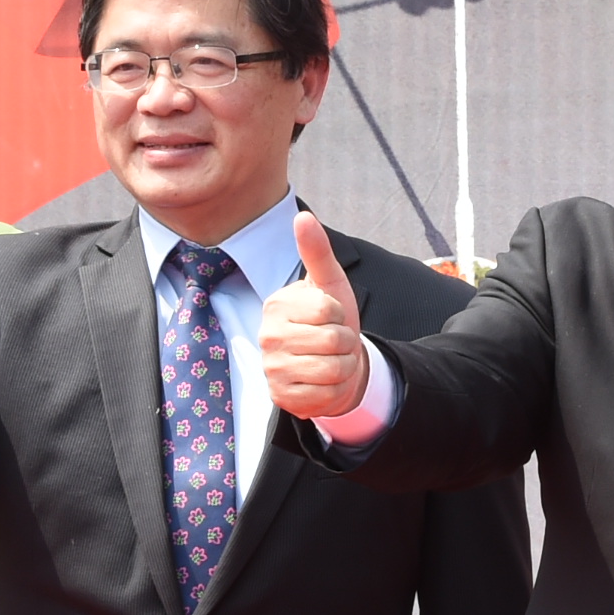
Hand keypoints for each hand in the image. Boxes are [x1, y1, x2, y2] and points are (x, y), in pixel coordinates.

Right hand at [260, 212, 368, 420]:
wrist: (334, 363)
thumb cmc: (331, 321)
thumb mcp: (329, 284)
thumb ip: (316, 251)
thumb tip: (302, 217)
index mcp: (277, 305)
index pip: (327, 309)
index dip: (341, 314)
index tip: (331, 317)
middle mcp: (267, 337)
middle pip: (333, 340)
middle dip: (346, 341)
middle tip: (334, 342)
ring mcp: (271, 369)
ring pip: (333, 368)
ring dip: (345, 365)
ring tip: (332, 359)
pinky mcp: (281, 398)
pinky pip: (327, 394)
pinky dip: (336, 389)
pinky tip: (324, 381)